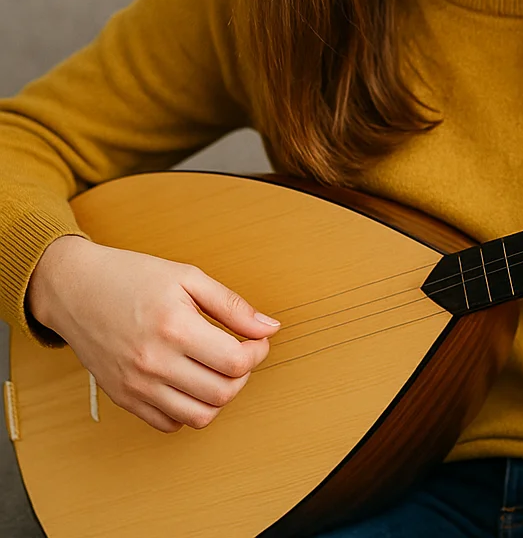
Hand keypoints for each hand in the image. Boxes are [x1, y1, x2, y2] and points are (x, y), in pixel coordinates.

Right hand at [26, 235, 280, 432]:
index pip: (236, 362)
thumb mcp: (188, 278)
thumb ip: (232, 306)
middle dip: (243, 375)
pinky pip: (168, 424)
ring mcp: (136, 385)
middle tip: (239, 354)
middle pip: (222, 394)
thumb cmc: (131, 278)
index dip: (258, 353)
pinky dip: (188, 410)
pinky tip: (190, 384)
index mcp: (175, 329)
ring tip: (216, 371)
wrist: (73, 290)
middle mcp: (154, 363)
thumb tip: (269, 328)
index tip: (257, 340)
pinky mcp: (123, 398)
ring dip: (219, 397)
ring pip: (199, 417)